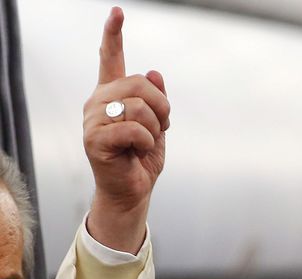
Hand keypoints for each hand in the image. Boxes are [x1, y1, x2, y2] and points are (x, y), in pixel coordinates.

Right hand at [82, 6, 170, 252]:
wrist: (133, 191)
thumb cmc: (143, 159)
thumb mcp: (158, 125)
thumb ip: (157, 98)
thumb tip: (155, 72)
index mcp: (112, 95)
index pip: (110, 58)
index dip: (114, 35)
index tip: (117, 12)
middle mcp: (98, 102)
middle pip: (139, 83)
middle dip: (162, 106)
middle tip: (161, 127)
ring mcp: (93, 120)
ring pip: (138, 106)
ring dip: (155, 127)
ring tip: (146, 143)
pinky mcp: (94, 140)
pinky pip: (133, 128)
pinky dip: (146, 141)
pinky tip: (137, 152)